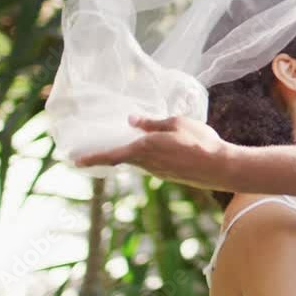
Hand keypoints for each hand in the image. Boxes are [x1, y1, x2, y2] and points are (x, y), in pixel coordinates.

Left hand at [75, 115, 236, 190]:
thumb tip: (132, 119)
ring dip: (133, 155)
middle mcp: (148, 163)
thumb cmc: (199, 141)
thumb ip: (152, 123)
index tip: (75, 162)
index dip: (92, 158)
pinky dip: (148, 158)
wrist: (220, 167)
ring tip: (133, 145)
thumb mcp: (176, 123)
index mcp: (145, 148)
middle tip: (98, 152)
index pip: (112, 155)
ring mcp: (158, 172)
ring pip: (138, 162)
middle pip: (124, 159)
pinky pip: (151, 165)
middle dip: (112, 155)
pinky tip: (159, 151)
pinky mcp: (169, 176)